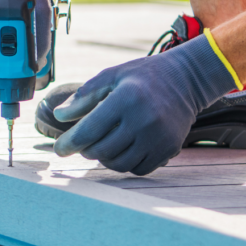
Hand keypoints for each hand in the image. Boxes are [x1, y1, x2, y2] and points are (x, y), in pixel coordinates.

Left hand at [52, 35, 236, 174]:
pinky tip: (123, 150)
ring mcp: (159, 137)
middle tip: (84, 143)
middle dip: (87, 150)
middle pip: (102, 151)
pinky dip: (126, 164)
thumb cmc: (143, 77)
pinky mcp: (170, 149)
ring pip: (120, 164)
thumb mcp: (112, 76)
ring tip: (103, 145)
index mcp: (126, 99)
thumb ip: (85, 95)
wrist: (187, 80)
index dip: (69, 143)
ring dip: (105, 159)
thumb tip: (58, 115)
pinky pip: (139, 169)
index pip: (89, 130)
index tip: (59, 149)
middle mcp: (144, 120)